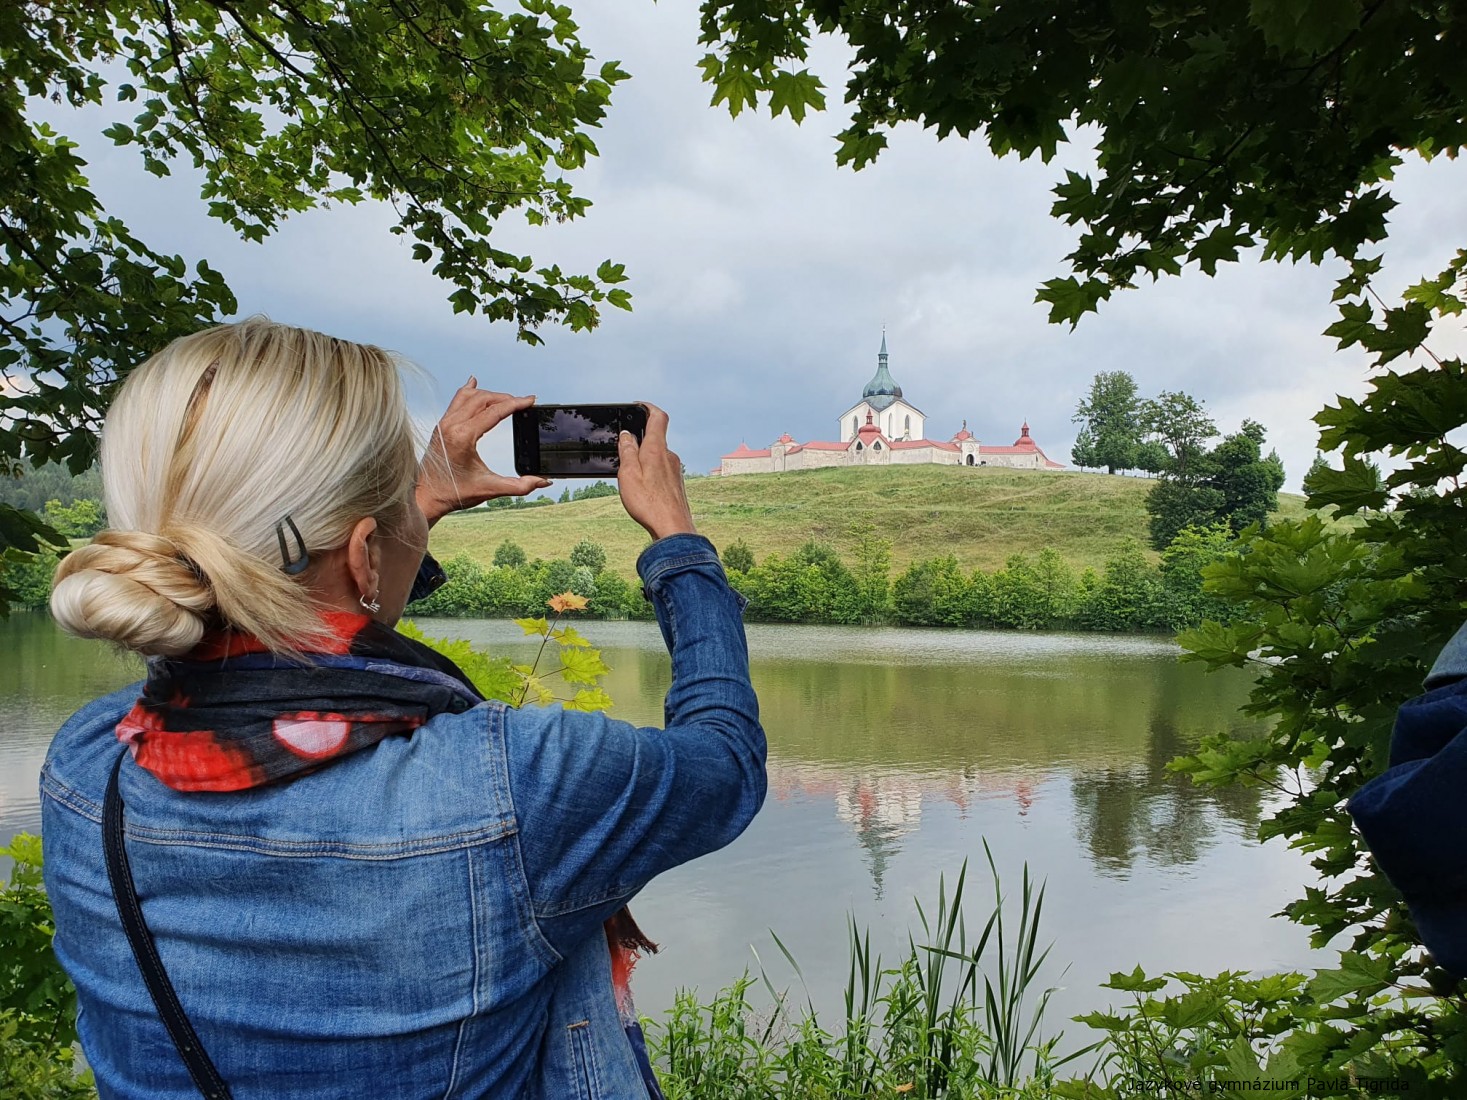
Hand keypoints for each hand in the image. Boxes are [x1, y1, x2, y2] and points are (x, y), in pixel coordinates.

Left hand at [416, 378, 549, 525]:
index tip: (531, 400)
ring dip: (489, 394)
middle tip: (521, 403)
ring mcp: (444, 424)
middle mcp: (451, 425)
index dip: (516, 404)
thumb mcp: (490, 489)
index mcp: (463, 437)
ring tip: (505, 399)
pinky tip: (474, 383)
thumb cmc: (454, 493)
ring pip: (468, 395)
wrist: (426, 497)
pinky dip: (469, 391)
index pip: (494, 411)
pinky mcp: (441, 426)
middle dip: (505, 398)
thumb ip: (520, 486)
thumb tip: (543, 481)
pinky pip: (456, 400)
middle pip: (483, 398)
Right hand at [617, 403, 696, 540]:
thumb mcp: (628, 474)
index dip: (648, 407)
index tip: (637, 406)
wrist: (673, 530)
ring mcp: (675, 470)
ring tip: (630, 475)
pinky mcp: (676, 484)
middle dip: (639, 440)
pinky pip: (661, 470)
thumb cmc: (649, 504)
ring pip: (657, 456)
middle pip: (655, 438)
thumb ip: (627, 451)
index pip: (658, 417)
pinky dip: (650, 472)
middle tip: (623, 450)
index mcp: (657, 449)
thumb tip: (626, 435)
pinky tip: (643, 488)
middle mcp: (670, 456)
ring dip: (644, 459)